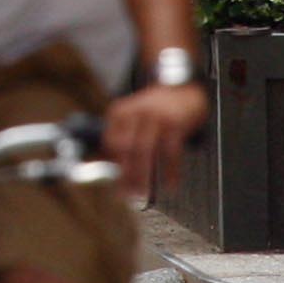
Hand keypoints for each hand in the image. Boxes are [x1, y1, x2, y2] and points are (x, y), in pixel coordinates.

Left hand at [97, 83, 207, 202]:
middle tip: (127, 195)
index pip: (110, 141)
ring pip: (145, 151)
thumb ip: (119, 137)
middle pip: (126, 148)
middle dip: (125, 175)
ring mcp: (156, 117)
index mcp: (120, 112)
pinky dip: (170, 171)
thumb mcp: (132, 116)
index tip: (115, 182)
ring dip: (143, 176)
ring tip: (143, 193)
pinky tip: (170, 184)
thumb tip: (100, 164)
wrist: (183, 87)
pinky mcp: (175, 123)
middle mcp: (136, 112)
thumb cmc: (155, 109)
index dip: (112, 163)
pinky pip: (170, 152)